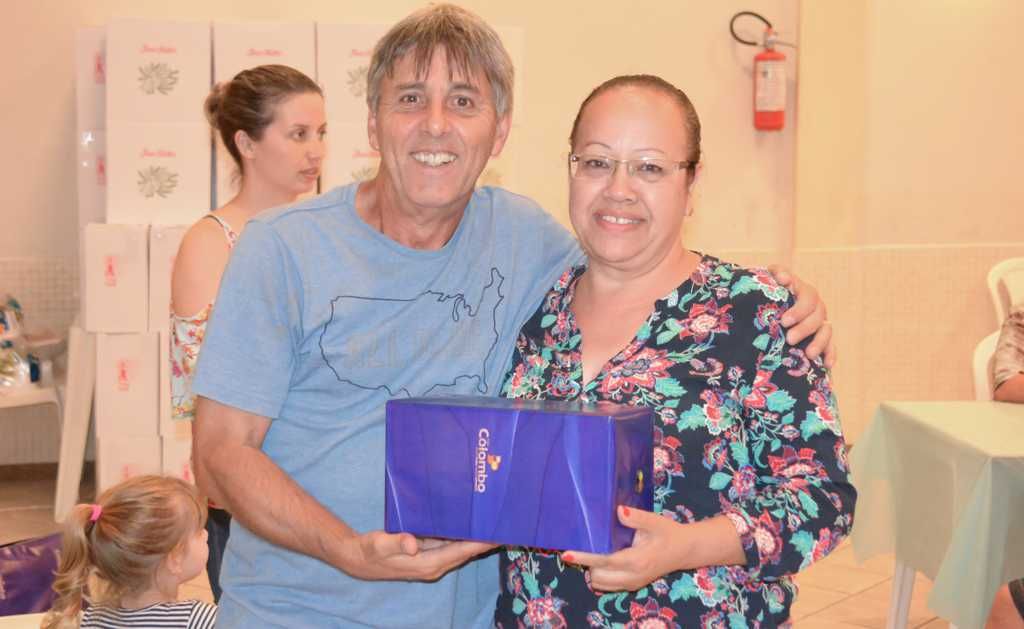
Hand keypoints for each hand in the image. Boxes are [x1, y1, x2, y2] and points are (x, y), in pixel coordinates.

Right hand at [333, 530, 495, 581]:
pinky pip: (451, 542)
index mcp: (429, 564)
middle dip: (485, 539)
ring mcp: (432, 558)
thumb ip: (396, 542)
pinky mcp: (428, 551)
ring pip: (460, 546)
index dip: (481, 543)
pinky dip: (463, 533)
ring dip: (476, 536)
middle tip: (505, 521)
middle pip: (467, 551)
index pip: (462, 552)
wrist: (359, 558)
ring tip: (494, 519)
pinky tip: (471, 521)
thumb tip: (411, 542)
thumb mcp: (380, 545)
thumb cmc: (371, 550)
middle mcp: (435, 564)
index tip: (499, 533)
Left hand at [560, 506, 682, 592]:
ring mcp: (632, 583)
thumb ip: (637, 517)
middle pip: (597, 576)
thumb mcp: (655, 521)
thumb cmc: (668, 533)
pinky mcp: (632, 585)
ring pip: (600, 584)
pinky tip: (604, 558)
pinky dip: (601, 575)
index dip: (584, 557)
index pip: (604, 561)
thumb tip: (619, 511)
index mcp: (637, 560)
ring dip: (593, 570)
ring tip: (594, 550)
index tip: (567, 554)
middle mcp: (633, 576)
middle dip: (587, 563)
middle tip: (582, 544)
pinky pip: (608, 585)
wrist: (684, 550)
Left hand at [768, 264, 835, 367]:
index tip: (785, 321)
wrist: (769, 302)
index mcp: (804, 291)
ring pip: (825, 331)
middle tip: (790, 339)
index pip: (808, 298)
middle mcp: (815, 305)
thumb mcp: (769, 278)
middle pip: (817, 317)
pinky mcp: (821, 336)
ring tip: (808, 354)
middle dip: (804, 329)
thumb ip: (777, 274)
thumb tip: (784, 278)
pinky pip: (830, 345)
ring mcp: (819, 321)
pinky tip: (827, 364)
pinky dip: (830, 354)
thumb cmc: (768, 289)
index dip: (799, 310)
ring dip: (818, 342)